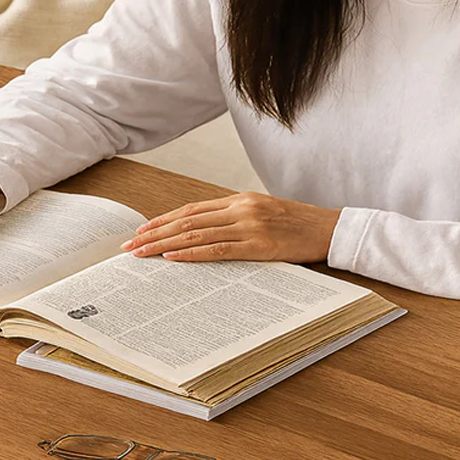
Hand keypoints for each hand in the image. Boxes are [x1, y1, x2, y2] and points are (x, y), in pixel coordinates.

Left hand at [120, 191, 340, 263]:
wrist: (331, 229)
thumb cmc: (296, 226)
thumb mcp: (262, 215)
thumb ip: (234, 220)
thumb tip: (202, 234)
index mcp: (239, 200)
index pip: (191, 209)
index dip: (162, 220)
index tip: (140, 230)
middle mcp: (240, 209)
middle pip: (186, 221)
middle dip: (153, 234)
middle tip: (129, 245)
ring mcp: (249, 226)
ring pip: (196, 235)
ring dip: (163, 246)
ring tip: (140, 254)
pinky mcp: (259, 245)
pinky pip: (217, 251)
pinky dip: (191, 255)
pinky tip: (171, 259)